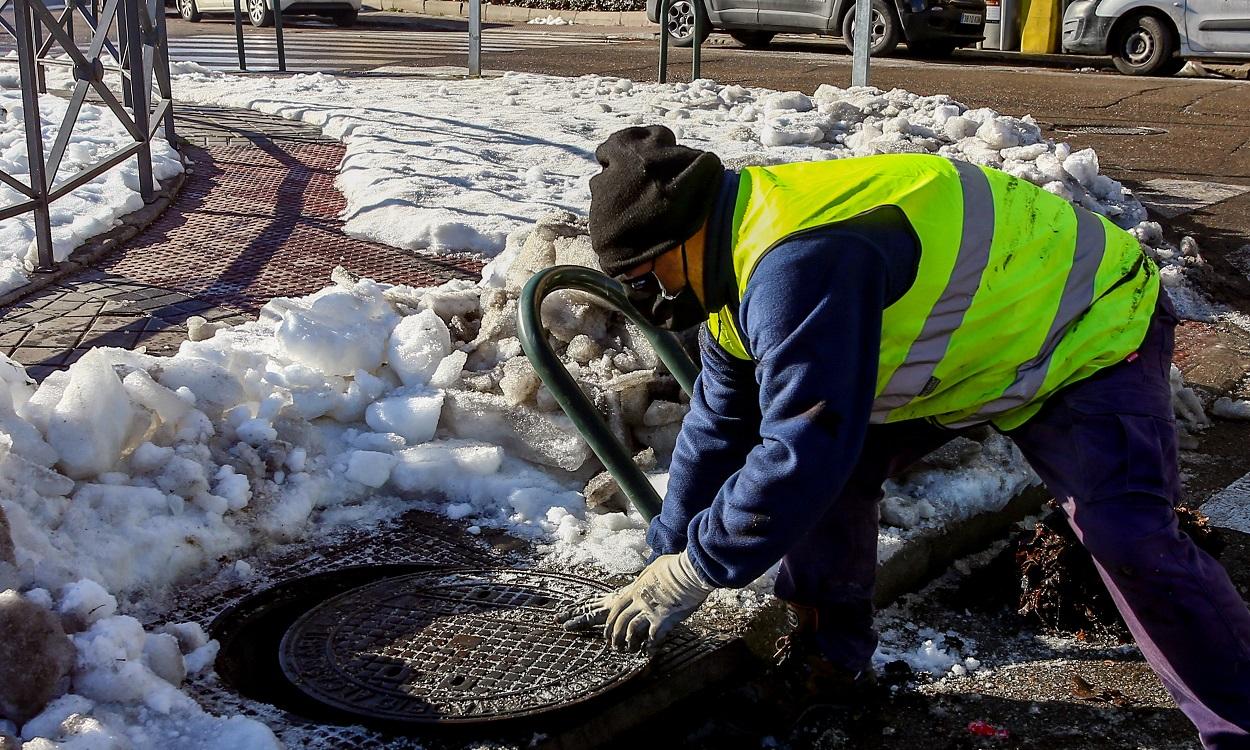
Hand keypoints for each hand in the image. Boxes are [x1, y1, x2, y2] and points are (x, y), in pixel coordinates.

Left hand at [555, 551, 715, 652]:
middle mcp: (637, 600)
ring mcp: (649, 610)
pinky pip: (652, 638)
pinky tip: (649, 652)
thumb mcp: (655, 568)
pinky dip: (649, 646)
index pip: (609, 606)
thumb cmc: (676, 567)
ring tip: (625, 651)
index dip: (597, 617)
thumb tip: (645, 577)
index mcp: (634, 589)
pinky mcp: (662, 619)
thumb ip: (646, 577)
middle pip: (615, 620)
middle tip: (609, 645)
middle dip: (610, 634)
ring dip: (626, 642)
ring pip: (628, 630)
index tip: (589, 625)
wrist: (690, 570)